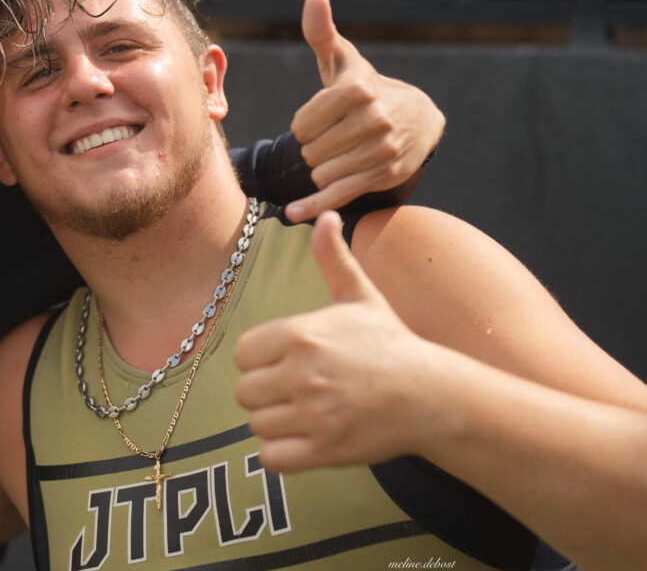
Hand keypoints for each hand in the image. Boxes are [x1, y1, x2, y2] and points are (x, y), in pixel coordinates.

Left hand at [232, 211, 444, 471]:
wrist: (431, 394)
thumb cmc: (389, 343)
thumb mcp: (360, 296)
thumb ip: (334, 258)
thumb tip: (327, 216)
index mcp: (301, 334)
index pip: (243, 354)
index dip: (260, 360)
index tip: (286, 361)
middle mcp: (303, 373)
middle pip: (244, 391)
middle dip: (265, 392)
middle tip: (295, 390)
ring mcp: (314, 414)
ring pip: (257, 424)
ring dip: (275, 421)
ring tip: (304, 412)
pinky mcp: (325, 449)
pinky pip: (272, 457)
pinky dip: (281, 452)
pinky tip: (302, 438)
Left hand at [284, 0, 443, 221]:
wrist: (419, 120)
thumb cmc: (366, 89)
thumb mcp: (344, 61)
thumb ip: (322, 33)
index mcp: (357, 90)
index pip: (302, 123)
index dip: (303, 126)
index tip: (315, 123)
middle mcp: (373, 119)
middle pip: (310, 151)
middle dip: (312, 149)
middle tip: (330, 141)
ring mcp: (382, 150)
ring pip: (322, 173)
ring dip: (320, 169)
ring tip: (337, 157)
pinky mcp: (386, 176)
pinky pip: (340, 195)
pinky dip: (314, 207)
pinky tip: (293, 214)